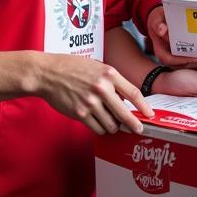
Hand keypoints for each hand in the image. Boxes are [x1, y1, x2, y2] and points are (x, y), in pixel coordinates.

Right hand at [35, 54, 151, 135]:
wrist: (47, 73)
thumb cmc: (71, 67)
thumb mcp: (96, 66)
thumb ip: (111, 81)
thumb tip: (125, 100)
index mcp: (109, 74)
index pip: (133, 93)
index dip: (144, 106)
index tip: (149, 114)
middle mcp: (102, 88)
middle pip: (125, 113)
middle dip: (134, 124)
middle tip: (138, 129)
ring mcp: (90, 102)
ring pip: (111, 124)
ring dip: (113, 126)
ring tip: (110, 121)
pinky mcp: (80, 113)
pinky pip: (97, 128)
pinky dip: (100, 128)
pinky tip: (98, 122)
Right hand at [146, 6, 196, 66]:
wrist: (159, 20)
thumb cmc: (158, 20)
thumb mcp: (156, 20)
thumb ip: (158, 24)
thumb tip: (162, 30)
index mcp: (160, 48)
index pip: (168, 59)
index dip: (181, 61)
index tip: (194, 59)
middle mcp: (166, 54)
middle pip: (179, 64)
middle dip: (193, 63)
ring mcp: (173, 55)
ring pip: (185, 63)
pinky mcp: (179, 53)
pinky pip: (187, 58)